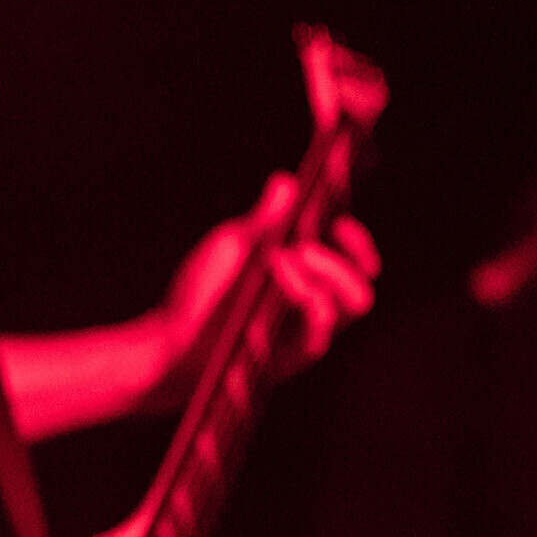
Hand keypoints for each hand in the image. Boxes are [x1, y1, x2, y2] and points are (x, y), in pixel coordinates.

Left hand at [155, 174, 380, 392]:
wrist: (175, 340)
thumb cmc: (203, 293)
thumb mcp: (233, 246)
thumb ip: (265, 219)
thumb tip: (286, 181)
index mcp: (305, 281)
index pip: (355, 265)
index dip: (357, 243)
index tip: (339, 224)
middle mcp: (314, 310)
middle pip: (361, 290)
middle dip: (340, 260)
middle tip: (304, 247)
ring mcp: (307, 335)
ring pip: (351, 305)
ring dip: (325, 273)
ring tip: (280, 259)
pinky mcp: (295, 355)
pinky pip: (321, 331)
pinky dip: (300, 293)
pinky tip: (273, 275)